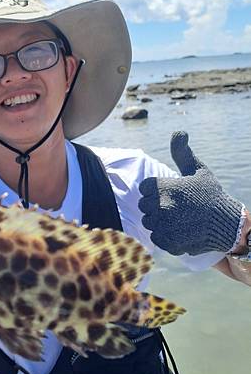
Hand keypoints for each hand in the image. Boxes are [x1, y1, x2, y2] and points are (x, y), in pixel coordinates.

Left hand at [138, 131, 243, 255]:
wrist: (228, 224)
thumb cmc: (211, 194)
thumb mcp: (198, 170)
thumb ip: (182, 152)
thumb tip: (179, 132)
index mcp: (165, 186)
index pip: (144, 188)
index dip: (156, 191)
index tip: (170, 193)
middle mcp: (162, 206)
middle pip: (144, 206)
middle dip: (156, 206)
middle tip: (175, 207)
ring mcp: (165, 226)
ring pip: (149, 223)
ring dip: (159, 222)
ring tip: (178, 219)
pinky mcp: (169, 242)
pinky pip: (156, 238)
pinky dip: (165, 237)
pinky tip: (179, 231)